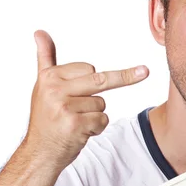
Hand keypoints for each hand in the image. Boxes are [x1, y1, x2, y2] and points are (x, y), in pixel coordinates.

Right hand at [24, 30, 148, 170]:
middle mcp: (54, 89)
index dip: (93, 81)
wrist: (39, 152)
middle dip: (126, 77)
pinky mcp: (75, 124)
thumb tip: (40, 32)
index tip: (93, 87)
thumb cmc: (46, 118)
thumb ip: (45, 58)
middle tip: (146, 71)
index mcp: (49, 77)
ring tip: (75, 122)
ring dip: (95, 115)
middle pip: (100, 80)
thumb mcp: (43, 85)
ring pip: (102, 104)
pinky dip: (96, 128)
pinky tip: (79, 132)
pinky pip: (102, 120)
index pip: (88, 68)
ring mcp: (64, 107)